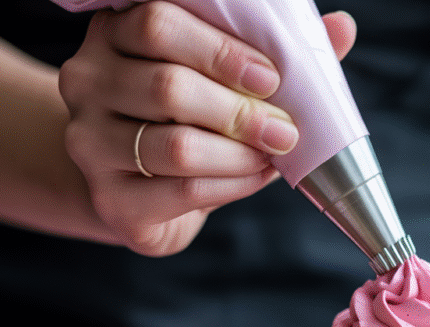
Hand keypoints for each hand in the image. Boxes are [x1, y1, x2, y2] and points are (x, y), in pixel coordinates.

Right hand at [58, 1, 355, 255]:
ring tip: (274, 153)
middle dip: (241, 110)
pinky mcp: (110, 199)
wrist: (138, 186)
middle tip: (285, 127)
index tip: (272, 76)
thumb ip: (272, 50)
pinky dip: (232, 185)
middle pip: (168, 87)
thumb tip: (341, 28)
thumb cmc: (188, 118)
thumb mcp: (222, 76)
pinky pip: (181, 191)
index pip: (158, 24)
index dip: (221, 50)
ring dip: (241, 153)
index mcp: (115, 34)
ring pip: (176, 145)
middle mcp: (88, 81)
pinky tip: (256, 176)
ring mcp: (90, 142)